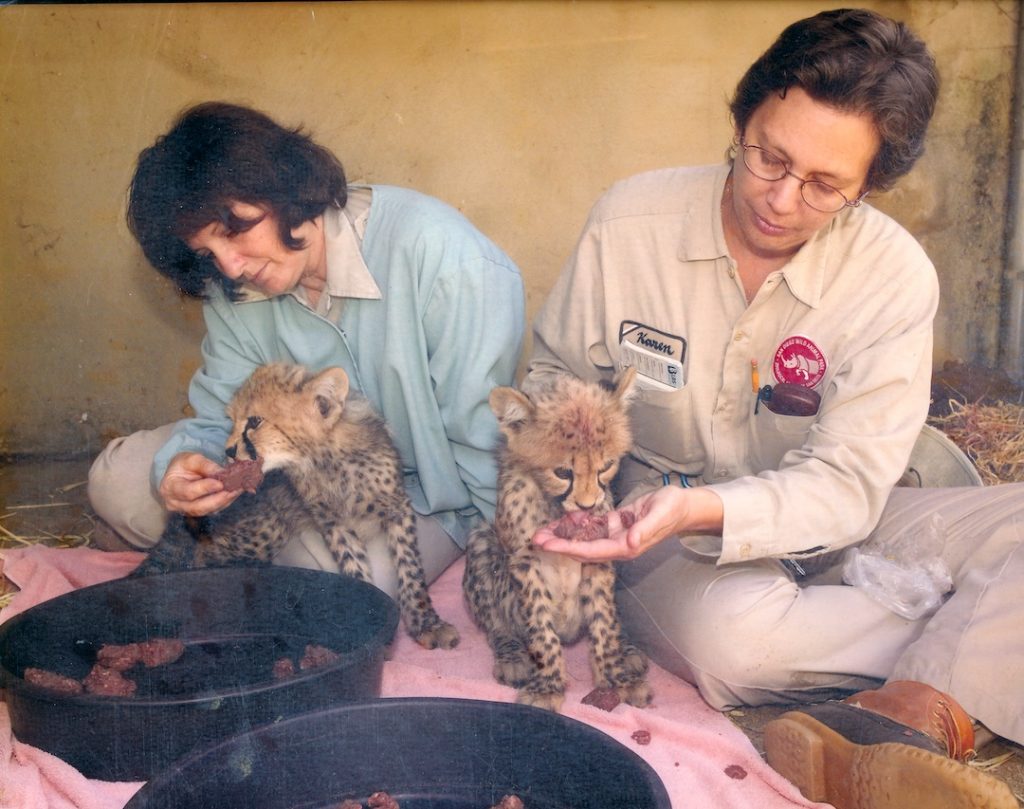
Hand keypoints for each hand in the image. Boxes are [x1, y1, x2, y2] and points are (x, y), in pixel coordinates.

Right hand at [158, 452, 240, 515]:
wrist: (180, 472)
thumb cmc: (183, 464)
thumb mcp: (191, 459)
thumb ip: (205, 465)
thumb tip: (222, 473)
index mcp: (170, 487)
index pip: (188, 492)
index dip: (205, 488)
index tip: (220, 483)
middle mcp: (175, 503)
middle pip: (197, 507)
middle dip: (218, 499)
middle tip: (233, 490)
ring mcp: (186, 510)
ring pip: (207, 511)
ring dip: (224, 501)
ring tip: (237, 490)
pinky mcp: (197, 512)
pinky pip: (212, 510)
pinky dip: (224, 502)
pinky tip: (234, 493)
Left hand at [532, 485, 723, 562]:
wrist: (683, 506)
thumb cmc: (673, 508)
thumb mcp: (661, 514)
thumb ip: (645, 530)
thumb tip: (629, 542)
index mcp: (627, 546)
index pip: (591, 551)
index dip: (568, 549)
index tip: (548, 546)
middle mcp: (618, 545)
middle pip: (582, 549)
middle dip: (559, 546)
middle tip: (535, 540)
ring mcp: (615, 537)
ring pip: (583, 540)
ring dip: (563, 537)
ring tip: (541, 533)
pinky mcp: (615, 526)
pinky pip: (591, 529)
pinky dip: (574, 527)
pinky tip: (559, 523)